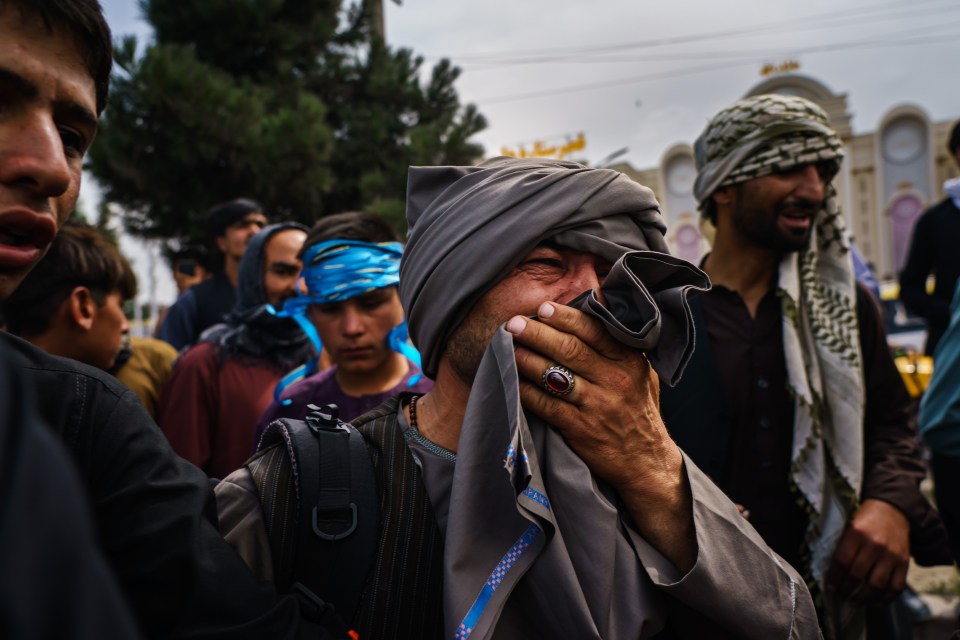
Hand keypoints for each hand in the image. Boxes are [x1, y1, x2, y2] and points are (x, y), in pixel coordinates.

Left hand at [506, 301, 695, 570]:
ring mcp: (596, 405)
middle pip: (569, 349)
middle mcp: (614, 380)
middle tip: (513, 323)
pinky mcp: (580, 428)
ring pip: (554, 374)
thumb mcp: (642, 374)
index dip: (565, 317)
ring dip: (526, 358)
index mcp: (629, 361)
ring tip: (507, 346)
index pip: (594, 330)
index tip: (543, 308)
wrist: (646, 462)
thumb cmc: (639, 411)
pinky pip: (545, 404)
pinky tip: (513, 380)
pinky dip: (526, 390)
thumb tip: (593, 312)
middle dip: (537, 332)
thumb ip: (620, 346)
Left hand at [825, 498, 909, 604]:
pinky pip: (896, 587)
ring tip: (854, 602)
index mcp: (857, 533)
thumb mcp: (850, 526)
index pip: (842, 561)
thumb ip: (843, 546)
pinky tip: (875, 603)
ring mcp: (891, 555)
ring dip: (863, 598)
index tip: (831, 587)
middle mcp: (875, 544)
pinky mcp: (904, 563)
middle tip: (841, 596)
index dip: (834, 577)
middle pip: (857, 574)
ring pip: (876, 585)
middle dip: (846, 589)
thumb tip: (832, 573)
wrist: (893, 510)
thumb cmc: (866, 520)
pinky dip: (885, 599)